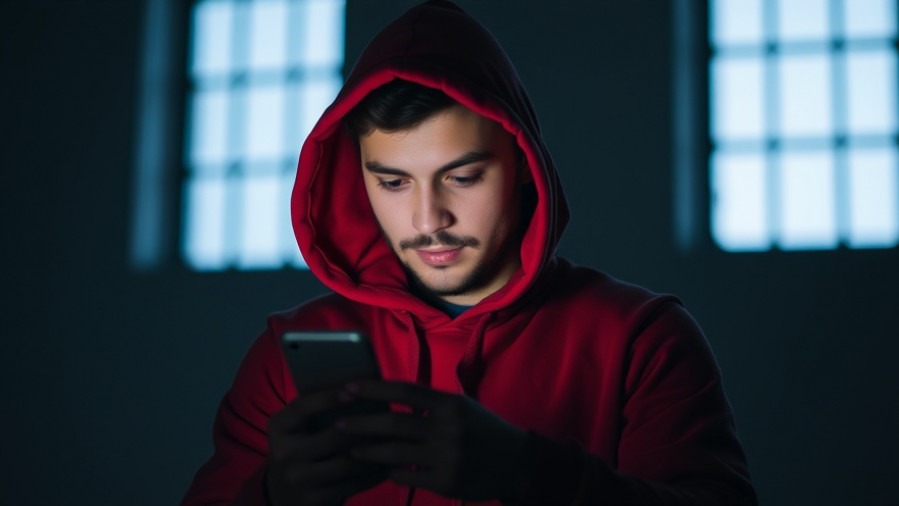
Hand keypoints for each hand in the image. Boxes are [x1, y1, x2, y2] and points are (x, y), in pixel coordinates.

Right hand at [265, 388, 390, 505]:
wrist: (283, 496)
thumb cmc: (300, 450)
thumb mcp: (297, 429)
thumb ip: (318, 411)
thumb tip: (362, 386)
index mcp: (279, 427)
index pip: (302, 407)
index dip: (327, 398)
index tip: (352, 389)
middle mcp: (284, 453)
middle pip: (334, 435)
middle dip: (367, 425)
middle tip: (394, 414)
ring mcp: (299, 479)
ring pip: (349, 461)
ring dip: (378, 449)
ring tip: (399, 438)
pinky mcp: (315, 500)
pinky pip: (354, 483)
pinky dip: (376, 472)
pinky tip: (391, 462)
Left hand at [335, 380, 532, 501]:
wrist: (516, 462)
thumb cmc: (482, 429)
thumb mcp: (460, 407)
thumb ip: (428, 402)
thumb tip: (385, 395)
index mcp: (450, 404)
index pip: (404, 391)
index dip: (373, 389)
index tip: (348, 387)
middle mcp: (448, 429)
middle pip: (393, 423)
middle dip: (361, 423)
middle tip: (338, 423)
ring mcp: (446, 457)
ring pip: (394, 453)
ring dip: (367, 451)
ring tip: (350, 449)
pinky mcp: (446, 483)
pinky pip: (406, 476)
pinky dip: (390, 471)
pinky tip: (381, 469)